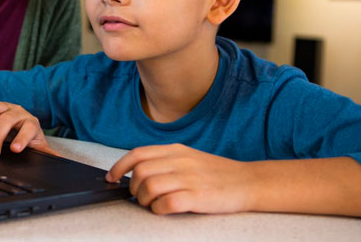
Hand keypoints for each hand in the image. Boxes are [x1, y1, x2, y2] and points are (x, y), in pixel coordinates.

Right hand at [0, 99, 57, 157]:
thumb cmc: (27, 137)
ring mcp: (2, 106)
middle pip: (8, 118)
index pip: (29, 127)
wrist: (18, 123)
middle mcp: (17, 112)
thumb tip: (60, 161)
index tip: (15, 149)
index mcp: (30, 122)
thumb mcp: (37, 146)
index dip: (22, 137)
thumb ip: (46, 154)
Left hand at [106, 144, 251, 214]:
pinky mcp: (198, 197)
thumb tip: (137, 173)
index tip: (111, 178)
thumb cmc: (217, 173)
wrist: (249, 182)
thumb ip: (165, 162)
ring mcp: (189, 179)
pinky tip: (164, 210)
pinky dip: (158, 209)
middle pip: (140, 172)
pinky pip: (166, 203)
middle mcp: (180, 161)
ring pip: (149, 187)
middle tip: (140, 197)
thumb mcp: (188, 158)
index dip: (120, 166)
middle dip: (133, 188)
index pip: (138, 154)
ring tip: (152, 205)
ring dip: (144, 200)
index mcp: (175, 150)